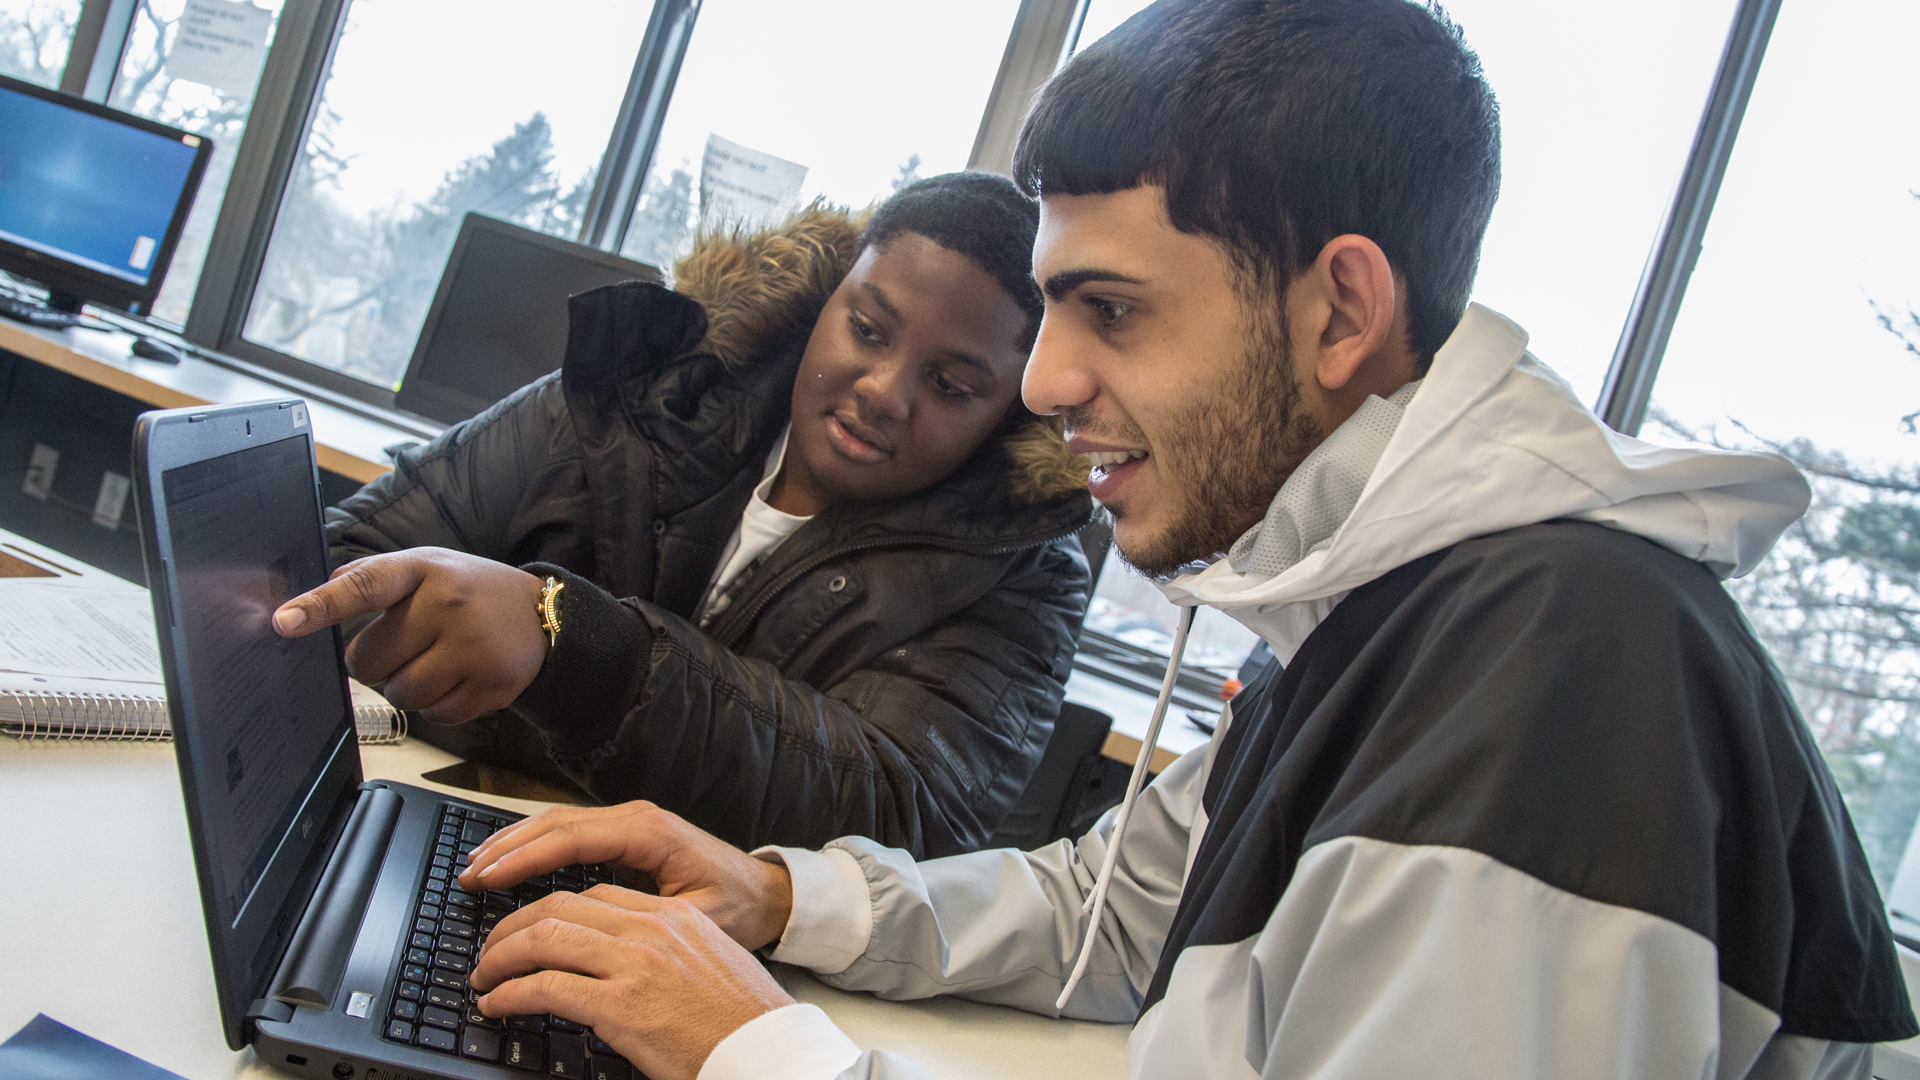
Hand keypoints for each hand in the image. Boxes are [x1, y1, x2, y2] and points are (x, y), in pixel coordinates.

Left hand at [272, 548, 548, 724]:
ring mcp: (474, 648)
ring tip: (437, 663)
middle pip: (371, 662)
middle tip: (407, 647)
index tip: (284, 622)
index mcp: (425, 570)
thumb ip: (377, 576)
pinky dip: (438, 706)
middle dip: (377, 663)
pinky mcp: (492, 685)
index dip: (321, 606)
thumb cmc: (473, 591)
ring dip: (407, 688)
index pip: (365, 586)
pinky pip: (435, 716)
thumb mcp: (431, 566)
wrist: (547, 617)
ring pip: (401, 695)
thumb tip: (319, 589)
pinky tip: (459, 679)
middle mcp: (449, 605)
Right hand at [459, 802, 793, 951]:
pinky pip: (570, 832)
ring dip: (514, 842)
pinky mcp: (625, 833)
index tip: (489, 876)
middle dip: (508, 847)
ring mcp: (629, 822)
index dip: (526, 857)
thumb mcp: (698, 917)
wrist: (766, 891)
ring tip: (475, 865)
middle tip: (467, 875)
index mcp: (650, 833)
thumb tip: (597, 928)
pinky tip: (509, 860)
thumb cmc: (738, 906)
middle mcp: (636, 819)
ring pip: (558, 823)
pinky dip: (534, 844)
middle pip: (557, 824)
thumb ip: (650, 918)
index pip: (573, 837)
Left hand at [470, 887, 794, 1079]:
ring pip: (544, 939)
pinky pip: (545, 989)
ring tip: (484, 977)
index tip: (524, 927)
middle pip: (559, 907)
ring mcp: (635, 965)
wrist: (768, 1050)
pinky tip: (497, 1004)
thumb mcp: (705, 962)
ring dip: (501, 958)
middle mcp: (650, 930)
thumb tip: (616, 960)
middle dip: (511, 928)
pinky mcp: (621, 1006)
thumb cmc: (739, 1019)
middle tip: (490, 951)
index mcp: (672, 916)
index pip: (591, 894)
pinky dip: (510, 994)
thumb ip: (662, 949)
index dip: (545, 909)